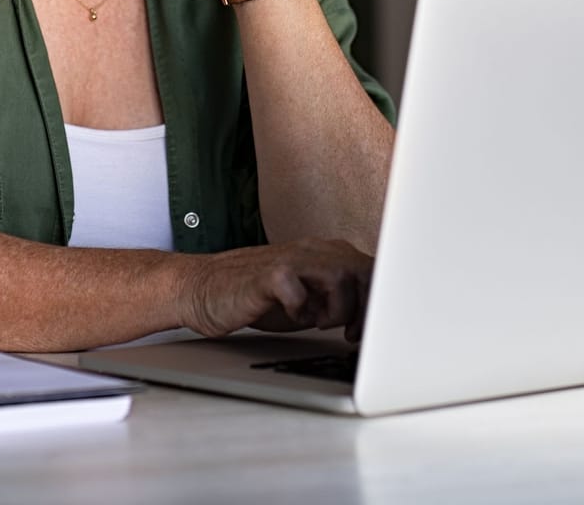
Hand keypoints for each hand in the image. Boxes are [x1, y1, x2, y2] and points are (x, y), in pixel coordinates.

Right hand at [172, 239, 372, 340]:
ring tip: (317, 322)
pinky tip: (292, 316)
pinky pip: (299, 290)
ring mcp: (291, 259)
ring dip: (336, 309)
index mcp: (326, 255)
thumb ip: (341, 300)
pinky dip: (301, 310)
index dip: (378, 304)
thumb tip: (376, 321)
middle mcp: (313, 251)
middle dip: (364, 308)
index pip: (372, 271)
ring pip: (341, 275)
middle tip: (350, 332)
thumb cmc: (258, 298)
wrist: (205, 290)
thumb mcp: (309, 300)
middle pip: (364, 270)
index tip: (369, 331)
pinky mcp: (269, 275)